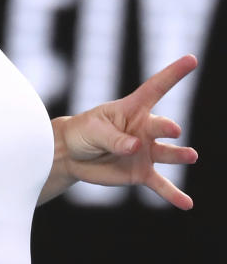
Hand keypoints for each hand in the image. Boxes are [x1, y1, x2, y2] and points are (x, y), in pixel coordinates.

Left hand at [58, 54, 198, 209]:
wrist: (72, 155)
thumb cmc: (82, 132)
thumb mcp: (93, 130)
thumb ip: (114, 138)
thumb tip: (136, 146)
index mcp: (131, 109)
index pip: (155, 88)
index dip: (173, 73)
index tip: (191, 59)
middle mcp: (144, 129)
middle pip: (159, 126)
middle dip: (165, 127)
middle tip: (172, 129)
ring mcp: (146, 152)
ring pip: (167, 154)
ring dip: (179, 155)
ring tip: (191, 156)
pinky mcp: (141, 173)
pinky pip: (160, 185)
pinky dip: (173, 194)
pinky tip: (187, 204)